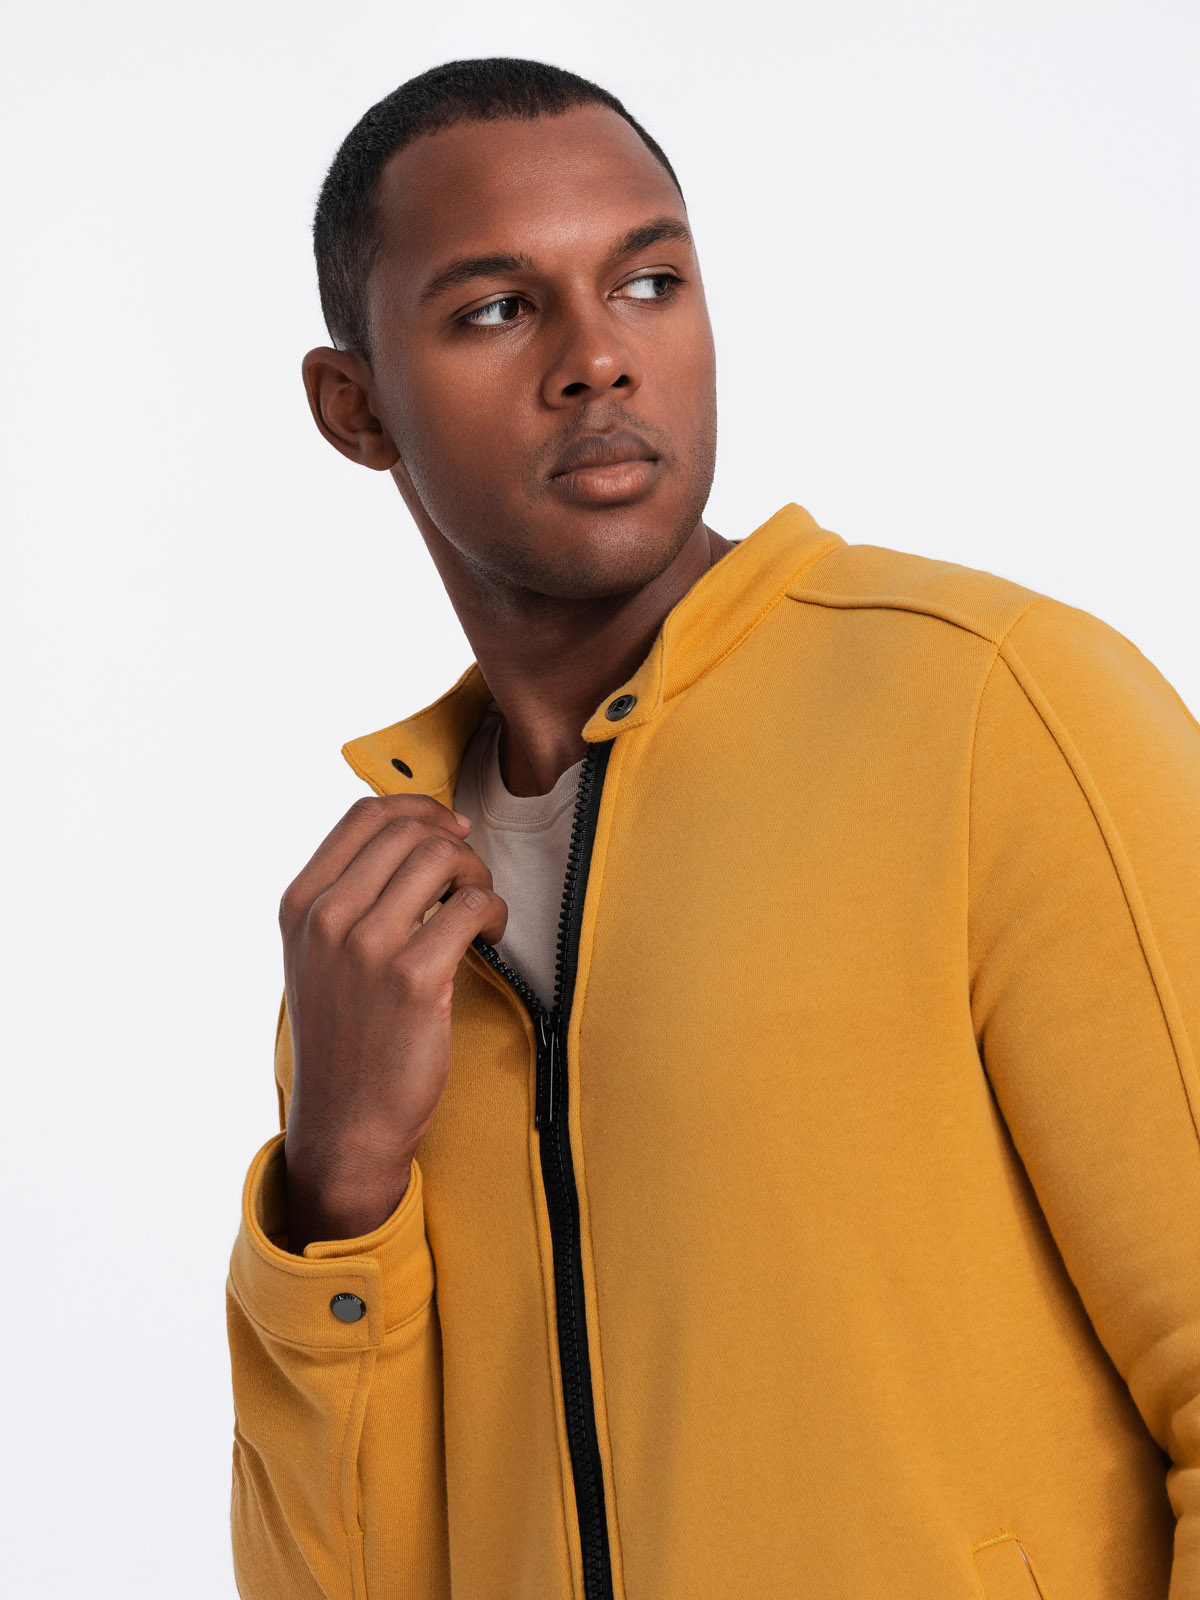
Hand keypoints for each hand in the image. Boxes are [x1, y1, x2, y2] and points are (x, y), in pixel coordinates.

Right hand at [277, 794, 506, 1249]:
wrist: (345, 1122)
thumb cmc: (344, 1036)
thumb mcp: (317, 955)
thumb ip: (347, 896)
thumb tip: (412, 835)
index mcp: (300, 904)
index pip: (364, 815)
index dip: (420, 808)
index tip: (450, 826)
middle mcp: (326, 918)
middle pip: (410, 831)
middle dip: (455, 844)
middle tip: (470, 879)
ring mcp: (366, 946)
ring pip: (443, 859)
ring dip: (477, 874)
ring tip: (480, 908)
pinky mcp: (412, 978)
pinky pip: (472, 906)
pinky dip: (494, 911)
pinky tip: (492, 935)